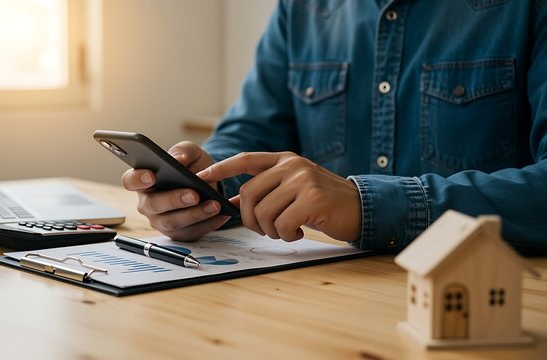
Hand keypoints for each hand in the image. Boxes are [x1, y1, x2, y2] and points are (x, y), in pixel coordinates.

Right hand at [121, 141, 230, 240]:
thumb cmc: (191, 166)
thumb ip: (183, 150)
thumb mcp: (190, 152)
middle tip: (194, 194)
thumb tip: (178, 159)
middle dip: (174, 200)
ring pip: (172, 222)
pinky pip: (191, 232)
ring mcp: (161, 221)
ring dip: (194, 214)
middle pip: (153, 205)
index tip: (152, 175)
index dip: (138, 179)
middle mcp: (147, 203)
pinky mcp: (178, 233)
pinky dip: (208, 224)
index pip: (130, 181)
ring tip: (214, 205)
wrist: (208, 182)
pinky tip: (221, 214)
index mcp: (143, 180)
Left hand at [197, 152, 361, 241]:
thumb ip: (268, 188)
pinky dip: (287, 235)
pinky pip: (283, 224)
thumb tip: (233, 202)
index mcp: (285, 159)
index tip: (203, 178)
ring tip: (287, 230)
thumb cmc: (323, 202)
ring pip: (264, 212)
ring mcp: (304, 181)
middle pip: (248, 194)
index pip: (245, 160)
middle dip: (249, 219)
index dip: (222, 169)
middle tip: (266, 229)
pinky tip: (299, 232)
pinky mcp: (314, 200)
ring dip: (271, 230)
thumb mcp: (295, 187)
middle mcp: (292, 166)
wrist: (361, 207)